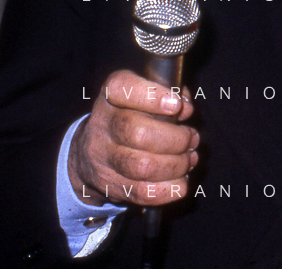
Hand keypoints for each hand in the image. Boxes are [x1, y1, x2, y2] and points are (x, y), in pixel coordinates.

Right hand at [68, 69, 198, 206]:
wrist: (90, 154)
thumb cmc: (130, 117)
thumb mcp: (145, 96)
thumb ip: (170, 93)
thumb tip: (186, 106)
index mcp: (111, 96)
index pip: (122, 88)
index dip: (152, 96)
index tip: (176, 105)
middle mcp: (103, 125)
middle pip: (137, 132)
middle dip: (175, 138)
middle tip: (191, 138)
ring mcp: (103, 159)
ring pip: (142, 166)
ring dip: (176, 165)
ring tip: (189, 159)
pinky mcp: (111, 186)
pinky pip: (143, 193)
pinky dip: (169, 189)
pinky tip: (180, 180)